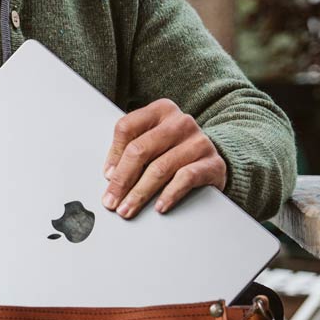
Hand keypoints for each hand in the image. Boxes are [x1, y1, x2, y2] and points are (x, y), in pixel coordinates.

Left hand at [102, 99, 225, 217]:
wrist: (212, 161)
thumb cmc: (174, 151)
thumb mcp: (152, 143)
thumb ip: (131, 151)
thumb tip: (111, 177)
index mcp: (160, 110)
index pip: (127, 127)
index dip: (113, 155)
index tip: (107, 176)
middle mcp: (180, 122)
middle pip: (140, 149)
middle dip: (122, 179)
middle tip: (111, 201)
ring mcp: (198, 141)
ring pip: (160, 168)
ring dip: (140, 193)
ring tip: (128, 209)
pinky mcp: (212, 162)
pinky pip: (185, 178)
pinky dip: (169, 194)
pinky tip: (159, 207)